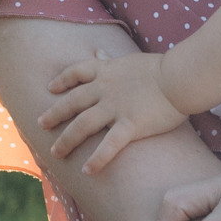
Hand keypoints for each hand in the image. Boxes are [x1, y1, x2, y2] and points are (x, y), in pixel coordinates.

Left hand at [42, 51, 188, 169]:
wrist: (180, 78)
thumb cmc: (161, 69)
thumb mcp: (130, 59)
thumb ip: (111, 58)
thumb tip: (99, 50)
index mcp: (107, 71)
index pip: (76, 72)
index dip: (61, 80)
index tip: (51, 88)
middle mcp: (105, 89)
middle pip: (72, 103)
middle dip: (54, 114)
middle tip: (40, 124)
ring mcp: (116, 108)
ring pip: (83, 125)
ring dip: (67, 140)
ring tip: (56, 153)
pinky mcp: (130, 125)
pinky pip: (109, 145)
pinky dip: (96, 159)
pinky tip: (86, 170)